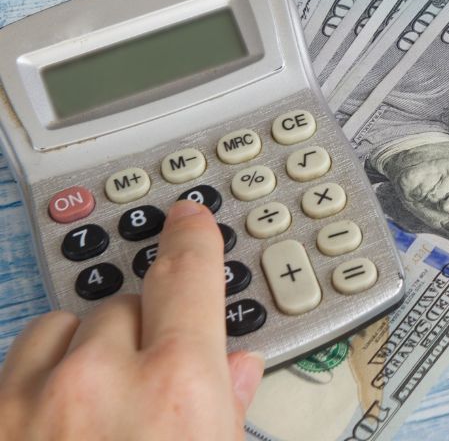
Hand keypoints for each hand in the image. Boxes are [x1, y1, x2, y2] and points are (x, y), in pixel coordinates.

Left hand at [0, 200, 263, 438]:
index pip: (187, 276)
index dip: (190, 239)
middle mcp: (99, 382)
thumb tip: (236, 370)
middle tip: (148, 390)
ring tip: (96, 409)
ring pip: (62, 327)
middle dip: (140, 335)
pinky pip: (16, 363)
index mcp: (176, 387)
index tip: (187, 219)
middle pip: (124, 308)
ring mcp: (31, 401)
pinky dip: (36, 380)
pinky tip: (53, 421)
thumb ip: (226, 408)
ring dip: (81, 352)